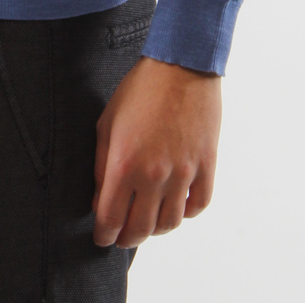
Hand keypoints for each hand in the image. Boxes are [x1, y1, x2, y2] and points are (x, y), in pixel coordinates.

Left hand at [92, 56, 220, 247]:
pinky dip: (186, 212)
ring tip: (147, 221)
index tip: (102, 236)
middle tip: (121, 236)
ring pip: (170, 223)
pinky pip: (197, 205)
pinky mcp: (206, 165)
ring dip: (155, 228)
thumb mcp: (107, 122)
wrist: (180, 65)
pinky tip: (175, 205)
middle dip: (126, 238)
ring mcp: (183, 172)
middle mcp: (154, 174)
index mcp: (124, 163)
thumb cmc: (139, 90)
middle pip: (140, 229)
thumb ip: (100, 165)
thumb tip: (99, 199)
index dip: (103, 234)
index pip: (110, 218)